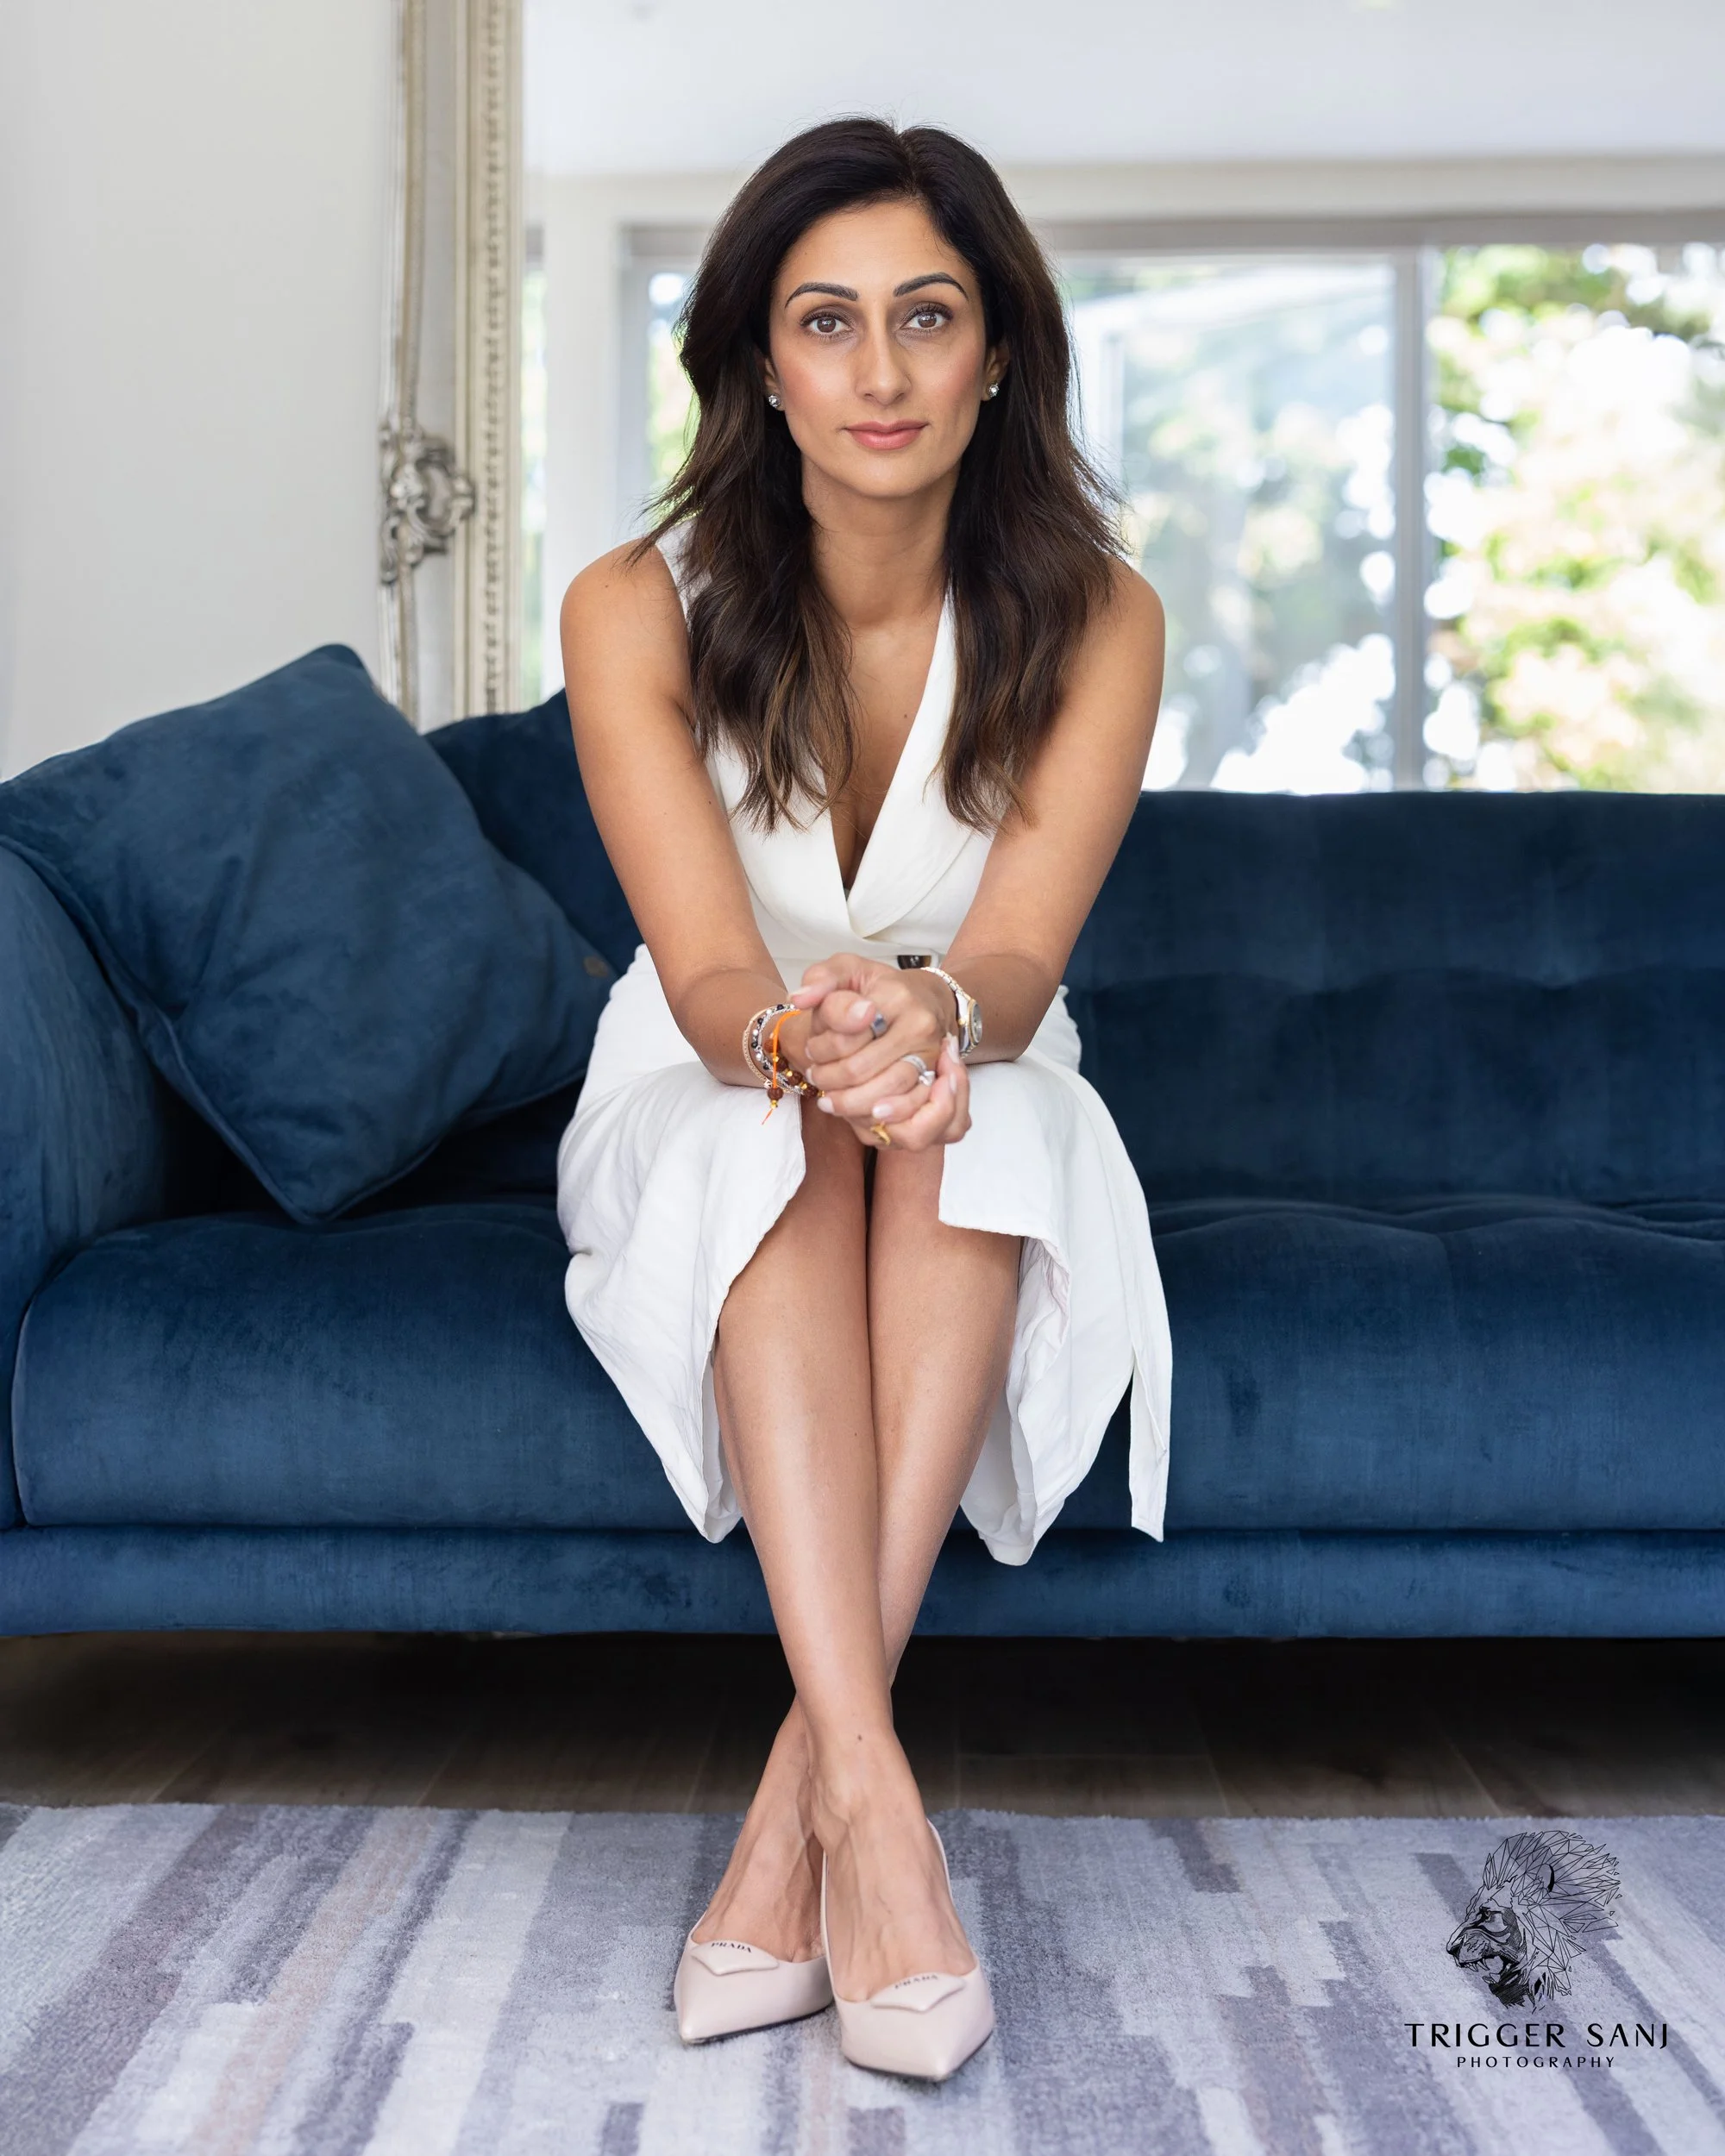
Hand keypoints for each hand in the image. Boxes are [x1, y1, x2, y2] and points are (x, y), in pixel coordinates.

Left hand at [792, 956, 970, 1150]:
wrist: (927, 999)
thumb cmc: (879, 987)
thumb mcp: (848, 969)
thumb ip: (821, 979)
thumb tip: (800, 999)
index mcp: (898, 998)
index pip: (850, 1037)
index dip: (822, 1050)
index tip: (810, 1051)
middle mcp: (922, 1029)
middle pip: (865, 1072)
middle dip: (832, 1081)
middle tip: (816, 1079)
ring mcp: (933, 1058)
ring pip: (889, 1097)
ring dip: (852, 1106)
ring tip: (830, 1102)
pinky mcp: (937, 1081)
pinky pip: (909, 1112)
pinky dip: (879, 1119)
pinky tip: (857, 1115)